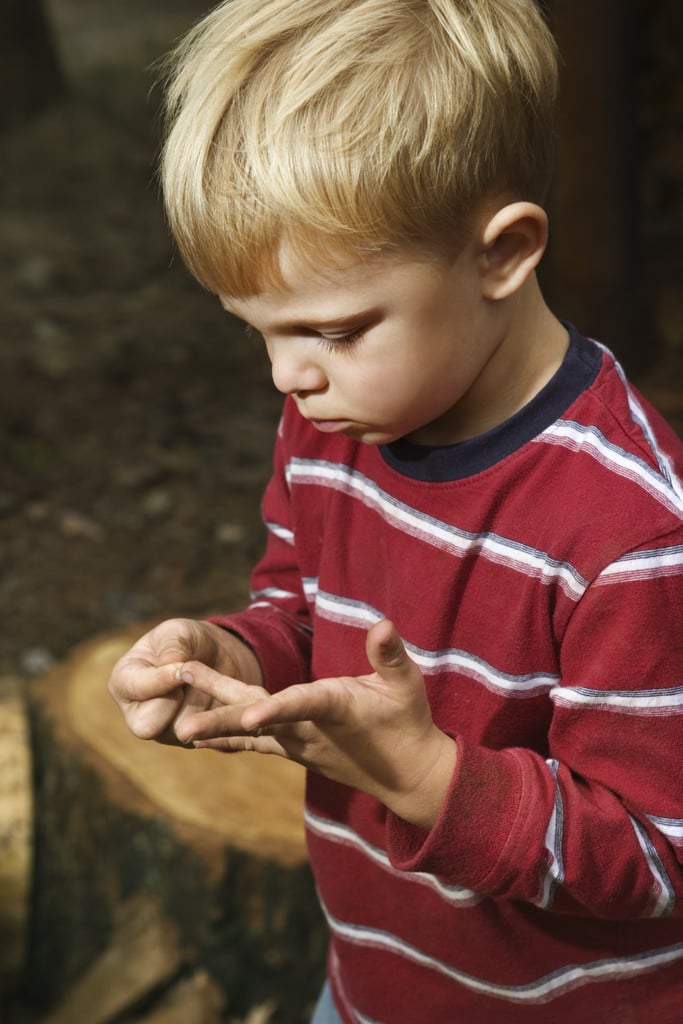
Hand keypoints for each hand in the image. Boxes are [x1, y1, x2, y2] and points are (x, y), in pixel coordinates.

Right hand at [108, 618, 261, 744]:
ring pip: (180, 732)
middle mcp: (137, 712)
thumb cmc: (189, 641)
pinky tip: (222, 700)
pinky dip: (216, 718)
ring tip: (210, 685)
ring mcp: (163, 730)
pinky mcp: (190, 740)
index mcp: (125, 681)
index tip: (180, 669)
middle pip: (147, 725)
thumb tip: (171, 663)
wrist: (219, 657)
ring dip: (200, 708)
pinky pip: (204, 737)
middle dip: (174, 702)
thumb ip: (173, 645)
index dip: (158, 680)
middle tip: (192, 681)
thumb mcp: (179, 631)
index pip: (134, 688)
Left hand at [175, 620, 456, 827]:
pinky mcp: (293, 748)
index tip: (248, 717)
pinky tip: (195, 738)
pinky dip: (224, 738)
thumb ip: (389, 655)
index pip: (300, 705)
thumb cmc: (407, 722)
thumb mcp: (406, 685)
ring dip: (212, 723)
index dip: (274, 709)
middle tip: (179, 725)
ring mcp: (297, 744)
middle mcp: (307, 731)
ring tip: (174, 722)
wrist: (407, 775)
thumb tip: (383, 623)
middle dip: (218, 719)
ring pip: (247, 732)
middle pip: (257, 724)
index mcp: (334, 709)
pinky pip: (252, 743)